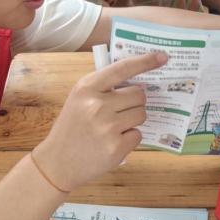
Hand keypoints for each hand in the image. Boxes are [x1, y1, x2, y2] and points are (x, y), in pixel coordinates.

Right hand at [31, 52, 166, 191]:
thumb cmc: (72, 128)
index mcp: (87, 88)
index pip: (122, 68)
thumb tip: (137, 80)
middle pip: (139, 94)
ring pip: (141, 114)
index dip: (145, 62)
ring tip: (114, 128)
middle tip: (121, 111)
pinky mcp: (116, 147)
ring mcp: (108, 126)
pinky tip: (112, 142)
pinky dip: (130, 138)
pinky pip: (138, 134)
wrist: (57, 162)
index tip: (162, 56)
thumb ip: (102, 88)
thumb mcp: (79, 100)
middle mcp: (98, 104)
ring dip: (133, 120)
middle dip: (135, 101)